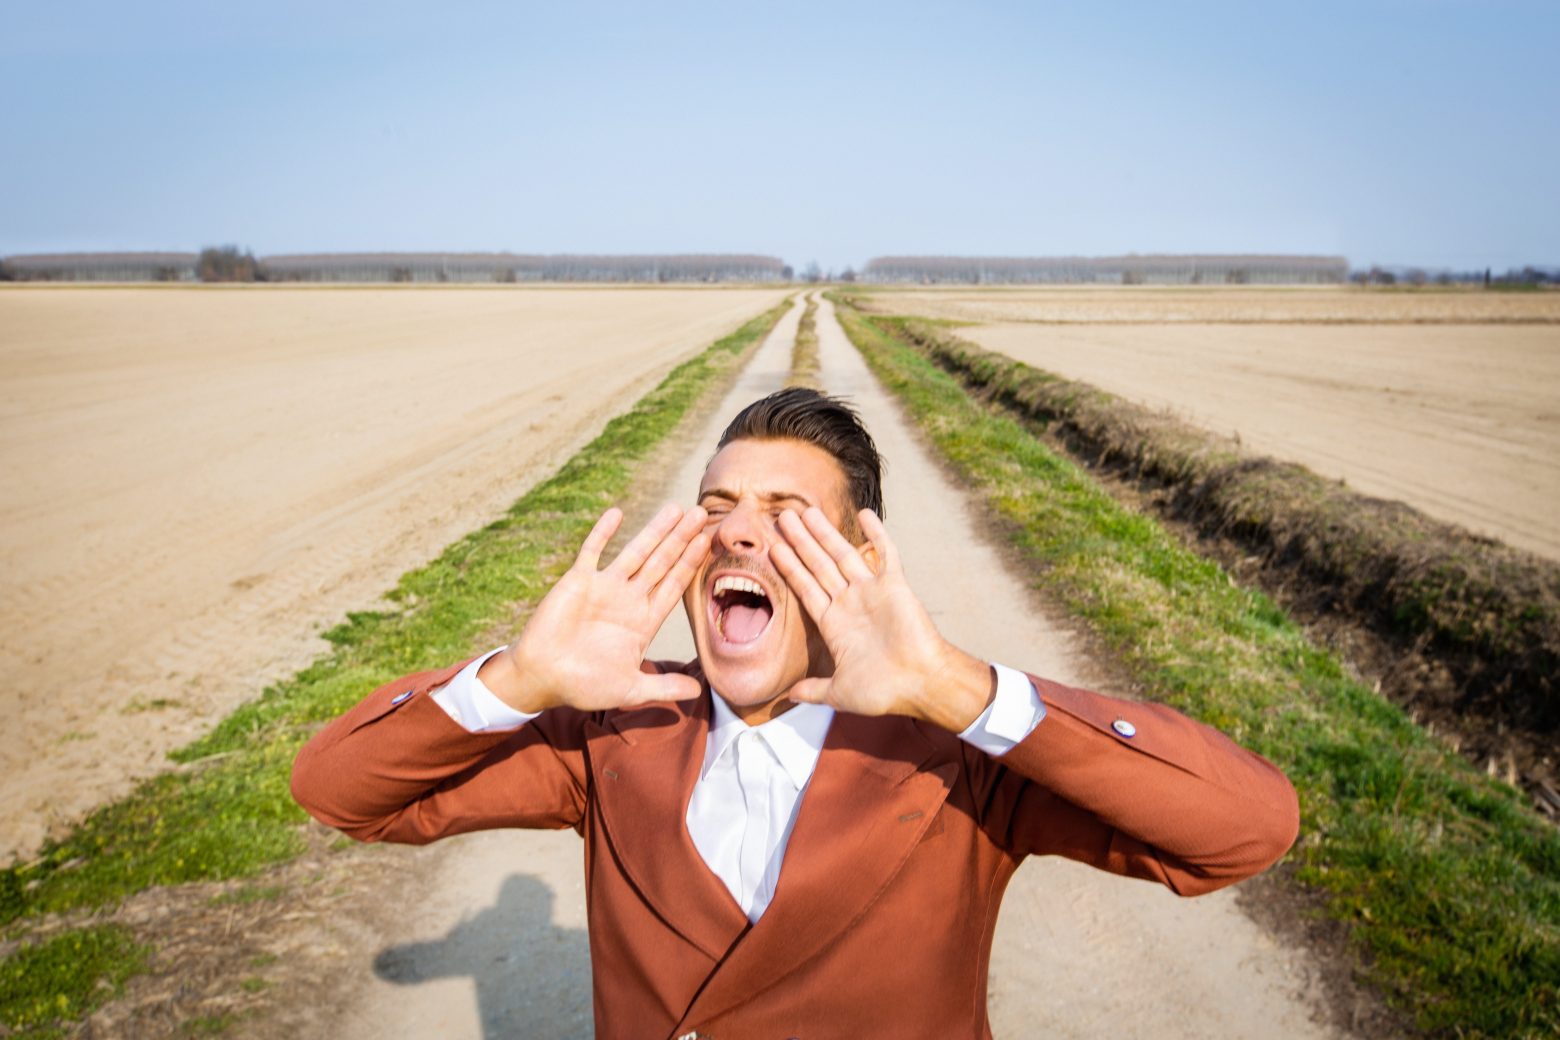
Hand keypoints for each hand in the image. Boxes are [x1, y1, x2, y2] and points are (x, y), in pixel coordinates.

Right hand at [479, 503, 710, 712]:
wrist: (542, 678)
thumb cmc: (584, 686)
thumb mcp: (630, 690)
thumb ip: (663, 687)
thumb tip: (697, 691)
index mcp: (643, 621)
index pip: (673, 585)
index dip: (690, 563)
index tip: (708, 542)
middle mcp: (628, 599)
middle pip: (662, 562)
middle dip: (681, 539)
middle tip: (702, 513)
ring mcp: (604, 587)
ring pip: (635, 552)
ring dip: (654, 530)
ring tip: (675, 508)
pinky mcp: (578, 581)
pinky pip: (592, 551)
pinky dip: (603, 533)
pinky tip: (617, 513)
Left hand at [768, 506, 993, 731]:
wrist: (921, 684)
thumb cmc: (884, 691)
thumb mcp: (839, 692)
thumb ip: (814, 689)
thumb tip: (788, 696)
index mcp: (834, 623)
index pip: (805, 588)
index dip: (789, 568)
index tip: (772, 548)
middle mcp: (850, 603)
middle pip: (818, 565)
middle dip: (800, 541)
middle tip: (782, 516)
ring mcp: (871, 592)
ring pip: (843, 554)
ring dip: (825, 533)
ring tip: (806, 510)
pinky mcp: (895, 585)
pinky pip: (885, 553)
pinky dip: (876, 533)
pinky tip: (864, 513)